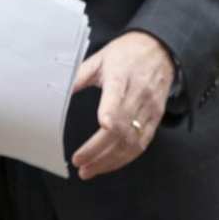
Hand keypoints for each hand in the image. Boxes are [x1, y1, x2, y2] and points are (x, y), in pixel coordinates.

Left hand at [69, 32, 175, 179]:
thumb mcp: (101, 58)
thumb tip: (57, 90)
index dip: (111, 111)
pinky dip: (125, 158)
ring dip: (110, 159)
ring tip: (89, 170)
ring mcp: (149, 107)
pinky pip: (142, 143)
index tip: (103, 124)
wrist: (161, 50)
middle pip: (121, 126)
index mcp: (121, 75)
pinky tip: (110, 164)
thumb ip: (79, 76)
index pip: (118, 95)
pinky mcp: (156, 117)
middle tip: (80, 162)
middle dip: (99, 149)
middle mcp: (139, 93)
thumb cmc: (128, 54)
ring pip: (132, 140)